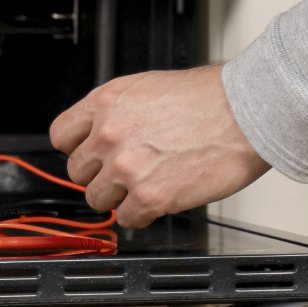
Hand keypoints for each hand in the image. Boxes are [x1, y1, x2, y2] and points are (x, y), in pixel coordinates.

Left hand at [49, 65, 269, 228]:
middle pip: (77, 171)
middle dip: (100, 174)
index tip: (89, 155)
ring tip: (145, 185)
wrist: (246, 112)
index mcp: (106, 103)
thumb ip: (119, 112)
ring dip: (119, 197)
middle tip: (125, 172)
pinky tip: (161, 198)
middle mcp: (109, 134)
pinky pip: (127, 218)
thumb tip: (105, 130)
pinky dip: (142, 214)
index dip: (77, 148)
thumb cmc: (210, 97)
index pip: (61, 136)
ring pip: (97, 199)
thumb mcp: (148, 88)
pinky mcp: (149, 197)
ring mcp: (126, 167)